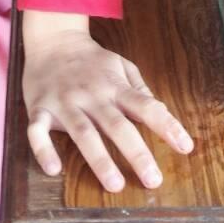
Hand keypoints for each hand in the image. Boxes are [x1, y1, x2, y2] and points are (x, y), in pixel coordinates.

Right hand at [22, 20, 192, 191]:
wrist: (52, 38)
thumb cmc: (91, 59)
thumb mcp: (120, 65)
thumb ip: (140, 89)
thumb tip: (161, 112)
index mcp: (114, 86)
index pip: (145, 106)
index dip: (167, 125)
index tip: (186, 147)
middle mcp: (92, 95)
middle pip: (117, 125)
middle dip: (136, 153)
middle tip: (154, 180)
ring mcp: (65, 102)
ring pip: (83, 133)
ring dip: (99, 159)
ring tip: (115, 184)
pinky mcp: (39, 108)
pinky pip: (38, 132)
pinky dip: (44, 150)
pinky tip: (54, 170)